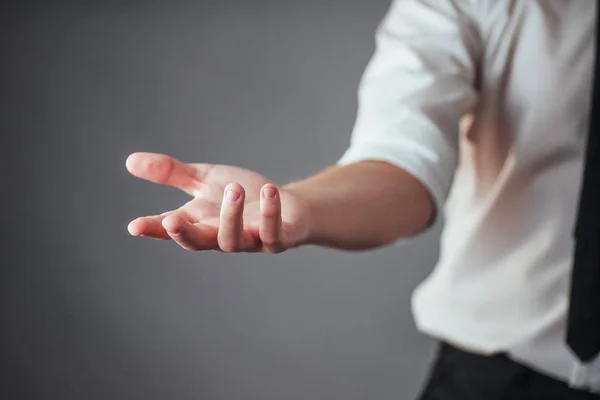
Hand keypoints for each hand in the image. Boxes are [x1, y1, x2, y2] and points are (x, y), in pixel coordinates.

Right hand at [126, 152, 310, 252]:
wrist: (285, 204)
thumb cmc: (242, 195)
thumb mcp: (205, 180)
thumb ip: (172, 173)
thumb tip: (129, 161)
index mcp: (200, 223)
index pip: (171, 229)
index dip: (153, 230)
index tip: (134, 226)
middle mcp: (221, 237)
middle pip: (197, 243)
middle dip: (183, 234)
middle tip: (171, 220)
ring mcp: (250, 241)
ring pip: (233, 240)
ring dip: (232, 215)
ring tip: (234, 188)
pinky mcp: (278, 239)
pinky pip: (273, 234)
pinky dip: (270, 213)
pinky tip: (268, 190)